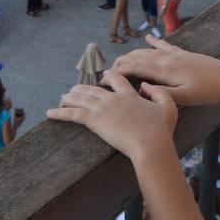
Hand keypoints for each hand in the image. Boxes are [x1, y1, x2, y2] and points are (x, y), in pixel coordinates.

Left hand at [47, 72, 176, 159]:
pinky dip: (60, 113)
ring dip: (69, 98)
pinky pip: (73, 114)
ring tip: (61, 98)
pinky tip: (50, 113)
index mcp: (129, 94)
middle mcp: (113, 98)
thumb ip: (159, 92)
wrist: (150, 143)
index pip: (116, 79)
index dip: (108, 76)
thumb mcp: (168, 106)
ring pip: (80, 98)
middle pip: (92, 88)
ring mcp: (103, 108)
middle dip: (81, 89)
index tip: (103, 76)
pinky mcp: (95, 120)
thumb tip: (146, 84)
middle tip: (73, 91)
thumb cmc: (161, 129)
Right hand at [107, 36, 219, 107]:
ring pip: (149, 51)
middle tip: (107, 70)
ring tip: (121, 59)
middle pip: (139, 58)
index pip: (136, 69)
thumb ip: (163, 95)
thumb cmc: (207, 91)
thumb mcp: (185, 98)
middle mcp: (167, 59)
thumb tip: (142, 91)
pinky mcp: (183, 53)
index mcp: (166, 70)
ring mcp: (175, 54)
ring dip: (133, 54)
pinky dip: (154, 41)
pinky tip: (148, 37)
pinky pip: (164, 45)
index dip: (119, 71)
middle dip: (122, 62)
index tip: (105, 76)